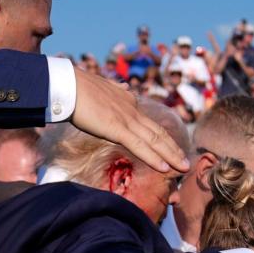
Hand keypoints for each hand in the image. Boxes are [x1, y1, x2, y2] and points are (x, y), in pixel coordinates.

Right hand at [72, 68, 189, 173]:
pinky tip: (165, 168)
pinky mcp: (117, 128)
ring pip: (155, 140)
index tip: (170, 147)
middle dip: (173, 148)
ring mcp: (126, 119)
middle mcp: (131, 109)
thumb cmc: (76, 87)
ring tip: (184, 167)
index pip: (148, 123)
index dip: (161, 137)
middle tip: (186, 162)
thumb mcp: (101, 88)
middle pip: (158, 132)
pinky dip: (154, 158)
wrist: (67, 84)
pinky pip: (140, 146)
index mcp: (127, 100)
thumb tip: (125, 88)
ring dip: (171, 155)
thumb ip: (114, 91)